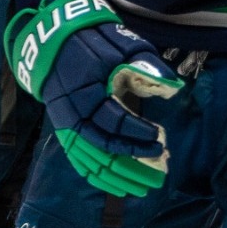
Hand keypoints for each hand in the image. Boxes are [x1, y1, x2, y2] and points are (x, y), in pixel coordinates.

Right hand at [4, 0, 185, 196]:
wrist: (53, 41)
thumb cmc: (92, 41)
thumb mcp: (120, 43)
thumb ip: (145, 64)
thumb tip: (173, 86)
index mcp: (84, 91)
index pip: (111, 120)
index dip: (135, 131)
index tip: (158, 135)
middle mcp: (70, 113)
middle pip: (100, 147)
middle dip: (131, 160)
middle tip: (158, 163)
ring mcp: (64, 125)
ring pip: (89, 160)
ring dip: (117, 176)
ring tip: (142, 186)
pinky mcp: (63, 131)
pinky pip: (78, 161)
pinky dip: (97, 176)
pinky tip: (116, 186)